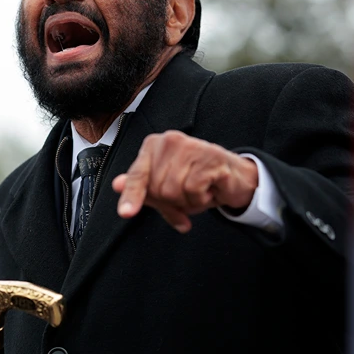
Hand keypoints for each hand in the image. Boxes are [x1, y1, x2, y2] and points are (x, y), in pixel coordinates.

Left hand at [111, 131, 258, 232]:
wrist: (235, 180)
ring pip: (173, 191)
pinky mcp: (210, 156)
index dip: (132, 195)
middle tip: (188, 194)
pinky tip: (210, 188)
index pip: (138, 174)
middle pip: (157, 189)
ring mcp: (191, 146)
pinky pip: (193, 191)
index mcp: (154, 145)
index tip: (126, 213)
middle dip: (172, 202)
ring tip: (200, 189)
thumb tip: (117, 185)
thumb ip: (143, 189)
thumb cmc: (198, 182)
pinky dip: (202, 198)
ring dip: (188, 201)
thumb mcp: (167, 191)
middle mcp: (170, 141)